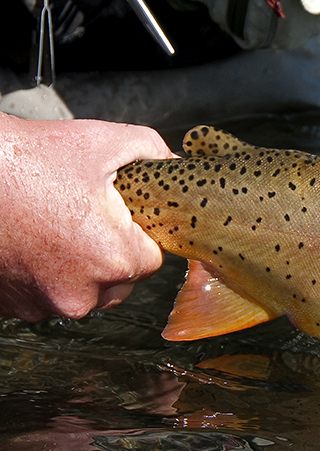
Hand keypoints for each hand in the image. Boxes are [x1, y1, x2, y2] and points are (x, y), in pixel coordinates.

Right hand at [0, 115, 175, 320]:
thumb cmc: (30, 157)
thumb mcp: (105, 142)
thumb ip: (153, 153)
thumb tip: (174, 164)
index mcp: (115, 260)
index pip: (152, 259)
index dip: (139, 234)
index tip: (119, 215)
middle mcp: (80, 295)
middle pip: (119, 284)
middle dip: (111, 255)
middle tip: (86, 219)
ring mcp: (41, 306)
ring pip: (81, 294)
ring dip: (76, 270)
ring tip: (55, 229)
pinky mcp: (10, 308)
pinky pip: (43, 297)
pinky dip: (42, 276)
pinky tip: (31, 243)